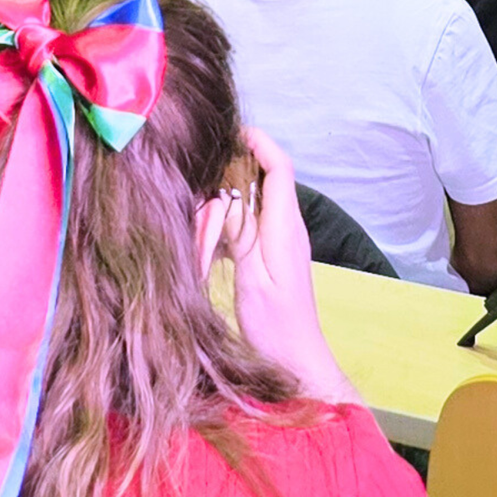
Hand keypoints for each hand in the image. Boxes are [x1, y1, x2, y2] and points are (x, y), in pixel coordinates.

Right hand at [221, 130, 360, 409]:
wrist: (296, 362)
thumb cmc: (274, 325)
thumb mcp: (252, 278)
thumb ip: (242, 234)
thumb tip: (227, 193)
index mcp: (284, 227)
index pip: (280, 168)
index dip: (260, 143)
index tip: (232, 133)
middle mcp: (288, 227)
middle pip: (267, 179)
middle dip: (237, 170)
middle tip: (204, 175)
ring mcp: (284, 242)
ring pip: (258, 202)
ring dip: (232, 199)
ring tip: (201, 207)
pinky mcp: (275, 256)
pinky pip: (254, 225)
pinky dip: (233, 223)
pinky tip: (210, 240)